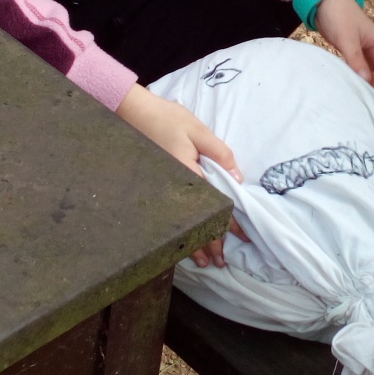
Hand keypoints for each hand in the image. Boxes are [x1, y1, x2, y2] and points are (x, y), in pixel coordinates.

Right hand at [116, 84, 243, 267]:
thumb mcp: (198, 131)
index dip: (229, 223)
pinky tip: (181, 243)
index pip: (214, 205)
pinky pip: (170, 215)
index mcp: (188, 173)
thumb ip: (219, 154)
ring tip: (203, 262)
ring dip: (192, 244)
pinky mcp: (155, 187)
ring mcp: (162, 190)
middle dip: (209, 243)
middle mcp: (173, 187)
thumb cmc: (166, 119)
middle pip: (196, 221)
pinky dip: (178, 231)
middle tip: (219, 262)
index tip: (242, 237)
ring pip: (180, 223)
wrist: (131, 112)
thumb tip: (237, 180)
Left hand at [314, 0, 373, 111]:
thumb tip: (366, 82)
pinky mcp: (360, 59)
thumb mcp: (346, 37)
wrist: (326, 0)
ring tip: (373, 115)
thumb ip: (355, 59)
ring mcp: (371, 57)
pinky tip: (361, 100)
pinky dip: (369, 90)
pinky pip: (370, 79)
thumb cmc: (338, 15)